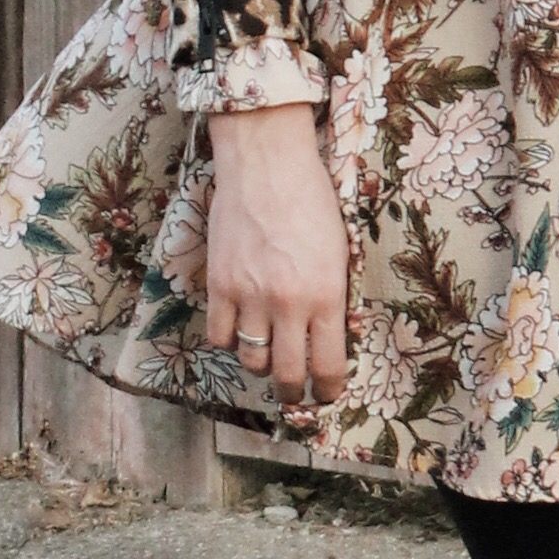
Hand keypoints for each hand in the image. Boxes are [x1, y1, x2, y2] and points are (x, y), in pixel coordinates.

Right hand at [204, 103, 352, 403]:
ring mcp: (249, 295)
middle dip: (292, 391)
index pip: (328, 365)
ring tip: (266, 352)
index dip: (328, 390)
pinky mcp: (220, 284)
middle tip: (294, 391)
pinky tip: (238, 327)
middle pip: (287, 373)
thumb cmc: (312, 200)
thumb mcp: (340, 252)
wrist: (267, 163)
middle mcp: (288, 303)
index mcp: (327, 295)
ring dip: (260, 362)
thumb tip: (328, 337)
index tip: (326, 395)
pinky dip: (228, 339)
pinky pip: (219, 334)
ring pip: (251, 358)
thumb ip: (333, 297)